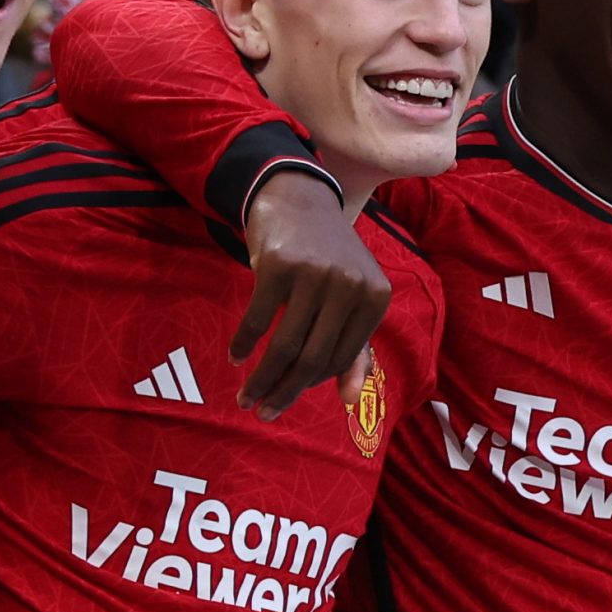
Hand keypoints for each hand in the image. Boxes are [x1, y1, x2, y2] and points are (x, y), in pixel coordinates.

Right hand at [236, 169, 388, 418]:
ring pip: (285, 344)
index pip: (341, 357)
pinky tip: (235, 356)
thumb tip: (351, 400)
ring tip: (245, 397)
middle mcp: (350, 285)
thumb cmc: (327, 257)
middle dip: (284, 392)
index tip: (287, 395)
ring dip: (261, 378)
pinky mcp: (279, 264)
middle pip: (313, 356)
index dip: (311, 383)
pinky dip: (243, 343)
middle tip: (263, 412)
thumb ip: (355, 348)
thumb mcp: (351, 297)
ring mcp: (315, 273)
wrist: (298, 199)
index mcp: (376, 298)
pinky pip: (257, 319)